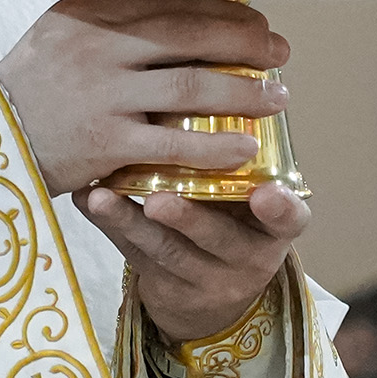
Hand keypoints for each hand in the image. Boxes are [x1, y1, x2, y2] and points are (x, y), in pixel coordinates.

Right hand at [0, 0, 290, 196]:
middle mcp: (98, 45)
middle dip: (246, 43)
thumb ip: (112, 21)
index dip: (223, 8)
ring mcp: (102, 94)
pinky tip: (245, 150)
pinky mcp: (104, 142)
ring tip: (278, 98)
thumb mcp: (60, 36)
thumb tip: (189, 11)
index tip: (256, 18)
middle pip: (191, 35)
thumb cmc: (29, 90)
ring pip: (192, 87)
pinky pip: (173, 143)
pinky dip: (214, 147)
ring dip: (245, 93)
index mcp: (88, 10)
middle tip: (280, 52)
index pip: (171, 0)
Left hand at [79, 184, 306, 344]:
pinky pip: (134, 255)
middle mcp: (246, 258)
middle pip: (219, 239)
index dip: (282, 210)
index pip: (289, 221)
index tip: (268, 194)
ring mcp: (205, 280)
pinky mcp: (166, 288)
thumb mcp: (254, 202)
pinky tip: (88, 201)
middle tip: (160, 199)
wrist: (213, 296)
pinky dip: (108, 225)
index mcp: (276, 230)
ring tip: (104, 196)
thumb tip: (210, 80)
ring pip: (167, 251)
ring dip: (131, 222)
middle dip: (188, 219)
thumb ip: (242, 162)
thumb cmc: (235, 220)